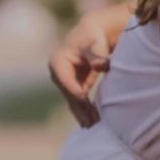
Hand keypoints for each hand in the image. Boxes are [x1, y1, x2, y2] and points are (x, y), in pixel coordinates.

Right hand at [48, 12, 115, 127]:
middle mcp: (58, 73)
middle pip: (69, 94)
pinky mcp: (74, 85)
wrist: (94, 33)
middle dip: (80, 109)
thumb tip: (101, 65)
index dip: (76, 91)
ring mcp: (65, 80)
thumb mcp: (96, 43)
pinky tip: (92, 121)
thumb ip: (98, 54)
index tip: (86, 101)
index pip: (66, 80)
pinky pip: (79, 100)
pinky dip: (86, 109)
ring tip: (93, 127)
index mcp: (58, 61)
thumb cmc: (94, 36)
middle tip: (90, 124)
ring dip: (83, 113)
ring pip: (74, 100)